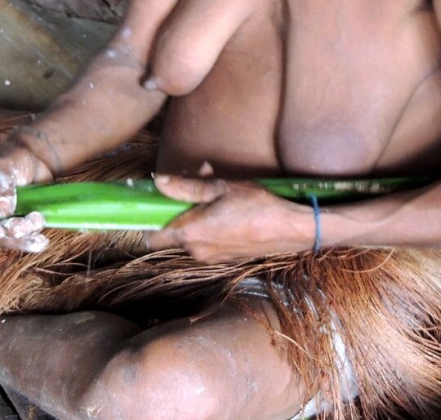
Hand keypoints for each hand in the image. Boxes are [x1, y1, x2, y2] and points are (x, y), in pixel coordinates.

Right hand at [0, 127, 58, 251]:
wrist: (37, 156)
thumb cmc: (14, 157)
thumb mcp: (4, 167)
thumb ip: (1, 187)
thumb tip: (0, 211)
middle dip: (11, 233)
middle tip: (26, 225)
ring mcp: (4, 220)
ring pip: (10, 238)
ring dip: (24, 237)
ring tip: (38, 222)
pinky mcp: (20, 222)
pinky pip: (23, 237)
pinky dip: (32, 240)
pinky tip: (42, 242)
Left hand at [143, 174, 315, 262]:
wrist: (292, 228)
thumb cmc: (256, 206)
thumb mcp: (219, 188)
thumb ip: (186, 187)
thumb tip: (159, 182)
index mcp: (190, 234)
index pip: (151, 237)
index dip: (148, 219)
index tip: (152, 202)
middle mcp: (197, 251)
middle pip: (172, 233)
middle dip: (177, 208)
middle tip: (191, 182)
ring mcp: (212, 257)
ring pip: (191, 235)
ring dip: (194, 213)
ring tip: (212, 186)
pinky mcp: (227, 257)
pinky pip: (207, 240)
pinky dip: (208, 223)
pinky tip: (225, 204)